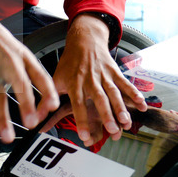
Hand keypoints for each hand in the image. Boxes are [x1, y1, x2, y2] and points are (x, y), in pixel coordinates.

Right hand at [0, 10, 59, 142]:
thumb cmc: (1, 43)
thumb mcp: (21, 51)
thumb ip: (32, 73)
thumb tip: (47, 99)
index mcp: (25, 59)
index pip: (41, 77)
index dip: (48, 93)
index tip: (53, 108)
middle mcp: (10, 64)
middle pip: (21, 86)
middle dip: (27, 105)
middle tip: (31, 124)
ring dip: (2, 118)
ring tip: (7, 136)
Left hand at [51, 14, 146, 145]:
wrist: (84, 40)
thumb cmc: (69, 63)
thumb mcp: (55, 79)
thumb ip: (48, 99)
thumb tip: (35, 117)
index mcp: (74, 83)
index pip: (77, 104)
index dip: (81, 120)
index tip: (84, 136)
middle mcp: (90, 80)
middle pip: (98, 98)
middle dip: (106, 114)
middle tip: (112, 130)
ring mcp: (104, 75)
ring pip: (114, 92)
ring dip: (121, 107)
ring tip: (126, 121)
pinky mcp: (115, 71)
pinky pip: (125, 84)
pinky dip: (134, 94)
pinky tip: (142, 105)